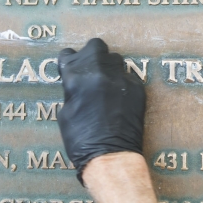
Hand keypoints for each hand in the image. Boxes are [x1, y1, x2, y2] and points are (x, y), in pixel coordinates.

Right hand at [57, 38, 144, 180]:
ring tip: (106, 84)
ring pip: (115, 59)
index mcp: (76, 78)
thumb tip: (76, 84)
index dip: (69, 62)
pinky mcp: (137, 88)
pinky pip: (128, 76)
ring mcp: (120, 79)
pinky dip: (122, 83)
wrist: (110, 155)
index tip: (71, 69)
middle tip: (91, 70)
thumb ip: (71, 91)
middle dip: (91, 55)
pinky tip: (119, 98)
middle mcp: (99, 73)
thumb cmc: (81, 140)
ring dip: (108, 67)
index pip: (68, 54)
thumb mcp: (64, 113)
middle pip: (95, 46)